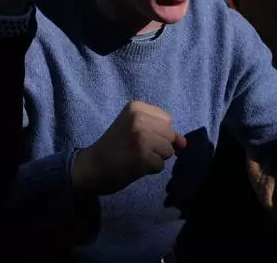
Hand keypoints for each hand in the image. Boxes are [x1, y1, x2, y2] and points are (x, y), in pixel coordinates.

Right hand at [72, 101, 187, 196]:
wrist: (92, 166)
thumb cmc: (115, 145)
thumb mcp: (134, 128)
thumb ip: (160, 130)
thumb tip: (184, 142)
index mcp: (136, 107)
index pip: (167, 119)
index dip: (158, 132)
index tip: (139, 136)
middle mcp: (139, 118)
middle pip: (170, 134)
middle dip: (159, 145)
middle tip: (138, 148)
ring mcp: (141, 137)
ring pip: (168, 150)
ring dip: (156, 158)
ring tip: (137, 157)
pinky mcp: (142, 157)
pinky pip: (161, 165)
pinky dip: (150, 169)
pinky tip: (135, 166)